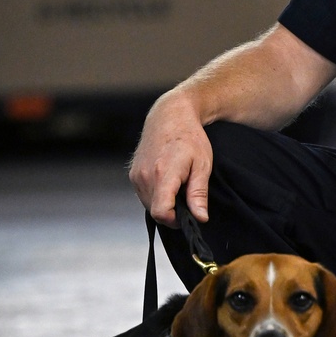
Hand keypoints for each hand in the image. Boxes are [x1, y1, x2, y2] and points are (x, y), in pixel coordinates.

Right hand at [129, 90, 212, 226]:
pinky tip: (168, 181)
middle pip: (155, 212)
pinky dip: (156, 195)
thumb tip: (200, 218)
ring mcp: (136, 176)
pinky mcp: (133, 175)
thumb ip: (198, 194)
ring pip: (149, 205)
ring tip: (178, 184)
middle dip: (173, 212)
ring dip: (164, 203)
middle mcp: (145, 176)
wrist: (170, 116)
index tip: (188, 214)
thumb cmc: (190, 138)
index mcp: (164, 174)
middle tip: (187, 194)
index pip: (161, 213)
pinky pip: (144, 195)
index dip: (175, 220)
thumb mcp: (203, 165)